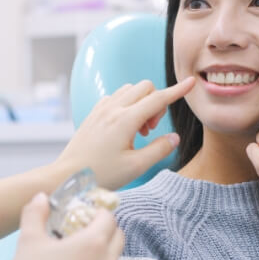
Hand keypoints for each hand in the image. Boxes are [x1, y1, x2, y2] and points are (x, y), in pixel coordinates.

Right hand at [0, 193, 123, 259]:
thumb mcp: (29, 240)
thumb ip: (36, 213)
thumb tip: (41, 198)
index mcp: (93, 244)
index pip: (108, 217)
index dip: (96, 211)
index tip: (82, 213)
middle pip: (118, 235)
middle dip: (104, 228)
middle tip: (81, 230)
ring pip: (114, 257)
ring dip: (103, 250)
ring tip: (77, 253)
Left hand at [55, 77, 195, 189]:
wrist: (67, 177)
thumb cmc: (101, 175)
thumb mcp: (136, 167)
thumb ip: (159, 149)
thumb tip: (174, 137)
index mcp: (125, 120)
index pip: (158, 99)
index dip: (177, 91)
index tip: (191, 83)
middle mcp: (112, 109)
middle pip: (145, 88)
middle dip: (156, 103)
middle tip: (150, 130)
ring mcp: (101, 109)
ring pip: (130, 90)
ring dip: (141, 103)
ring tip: (137, 131)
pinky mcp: (93, 114)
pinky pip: (116, 97)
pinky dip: (127, 105)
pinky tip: (124, 128)